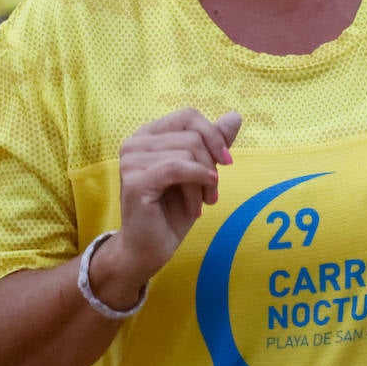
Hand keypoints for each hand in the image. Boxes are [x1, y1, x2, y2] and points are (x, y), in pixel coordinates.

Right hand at [106, 108, 241, 295]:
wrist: (149, 250)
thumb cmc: (172, 211)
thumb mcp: (199, 173)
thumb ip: (212, 143)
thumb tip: (235, 116)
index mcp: (147, 135)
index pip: (188, 116)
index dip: (213, 135)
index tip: (226, 161)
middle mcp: (134, 143)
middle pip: (192, 135)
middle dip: (211, 164)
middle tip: (212, 194)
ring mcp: (131, 161)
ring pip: (188, 152)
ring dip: (204, 181)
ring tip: (203, 203)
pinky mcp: (134, 181)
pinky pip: (178, 168)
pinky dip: (197, 183)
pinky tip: (201, 202)